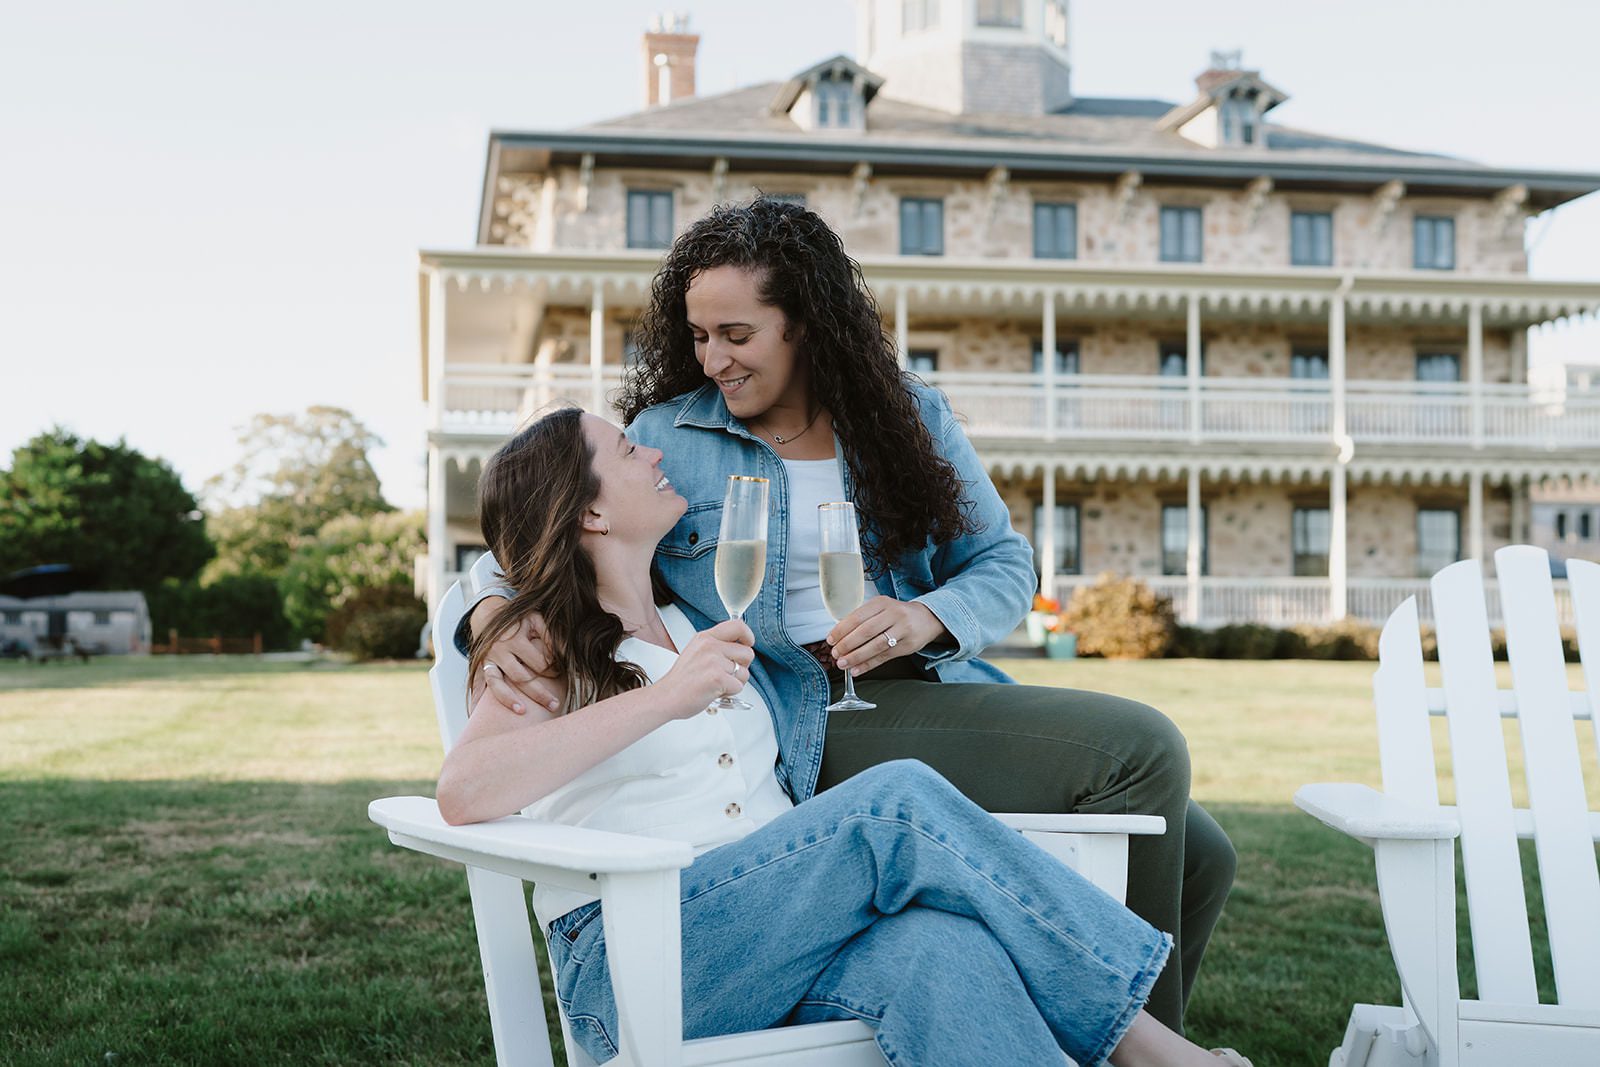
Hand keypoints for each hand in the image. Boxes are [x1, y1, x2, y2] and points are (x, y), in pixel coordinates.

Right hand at [470, 599, 563, 714]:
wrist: (490, 615)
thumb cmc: (519, 621)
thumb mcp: (536, 621)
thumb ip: (551, 636)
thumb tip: (564, 653)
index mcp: (516, 640)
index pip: (539, 662)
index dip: (553, 670)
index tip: (560, 675)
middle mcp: (500, 651)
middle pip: (521, 677)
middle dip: (539, 693)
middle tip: (555, 705)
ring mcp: (488, 660)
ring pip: (498, 684)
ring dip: (509, 699)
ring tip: (522, 712)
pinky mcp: (480, 667)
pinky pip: (479, 685)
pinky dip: (477, 699)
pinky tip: (478, 713)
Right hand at [656, 619, 754, 718]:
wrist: (666, 697)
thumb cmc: (681, 680)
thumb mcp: (696, 651)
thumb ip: (716, 646)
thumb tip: (740, 646)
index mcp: (705, 637)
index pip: (738, 626)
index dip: (748, 636)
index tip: (747, 644)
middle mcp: (710, 646)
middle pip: (747, 653)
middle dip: (741, 667)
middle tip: (726, 674)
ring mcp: (714, 661)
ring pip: (744, 673)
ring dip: (735, 682)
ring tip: (717, 684)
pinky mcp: (717, 678)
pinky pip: (738, 687)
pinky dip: (730, 693)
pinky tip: (714, 692)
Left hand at [828, 596, 946, 675]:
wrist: (926, 618)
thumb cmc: (897, 614)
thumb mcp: (881, 609)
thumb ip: (862, 619)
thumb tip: (839, 637)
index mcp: (882, 603)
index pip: (857, 616)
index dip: (842, 629)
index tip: (831, 639)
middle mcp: (893, 614)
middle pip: (866, 631)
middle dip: (847, 644)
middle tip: (836, 653)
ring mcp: (902, 630)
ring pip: (876, 645)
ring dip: (857, 657)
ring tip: (843, 663)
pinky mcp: (907, 645)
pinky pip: (884, 657)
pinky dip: (868, 665)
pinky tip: (857, 669)